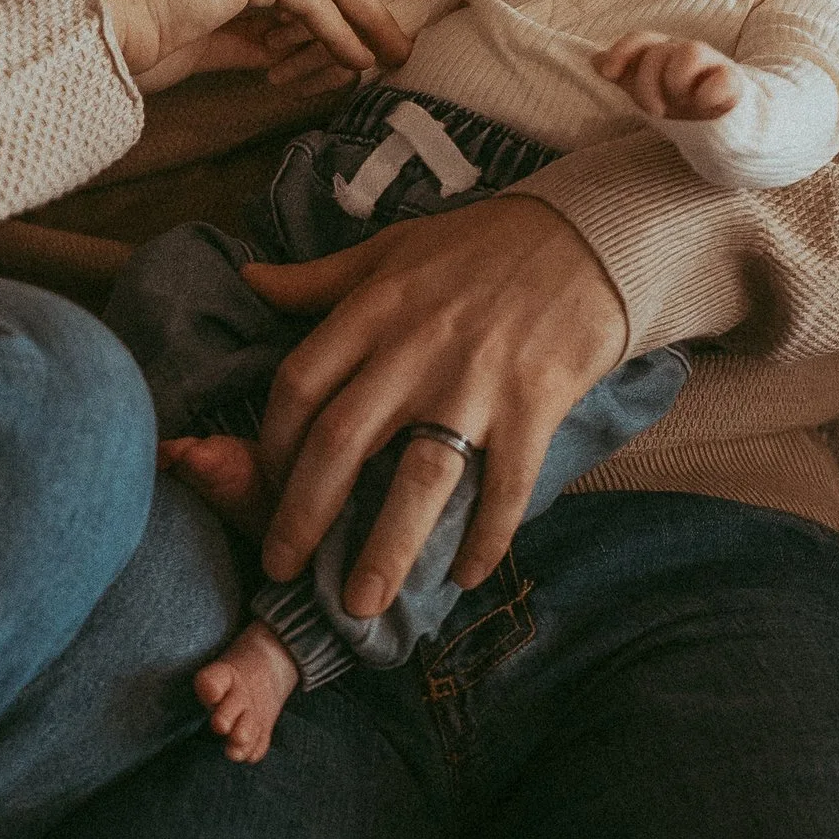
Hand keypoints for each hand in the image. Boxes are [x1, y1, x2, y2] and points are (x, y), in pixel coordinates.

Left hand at [242, 194, 628, 615]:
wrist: (589, 235)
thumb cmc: (482, 244)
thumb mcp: (390, 250)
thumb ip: (319, 278)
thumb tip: (248, 278)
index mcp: (373, 310)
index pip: (298, 386)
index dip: (271, 444)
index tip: (261, 485)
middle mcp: (415, 350)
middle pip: (341, 443)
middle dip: (303, 515)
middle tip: (280, 570)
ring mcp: (476, 382)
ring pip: (417, 478)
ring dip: (385, 548)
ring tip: (360, 604)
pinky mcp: (534, 405)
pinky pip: (505, 485)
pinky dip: (485, 536)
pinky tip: (465, 577)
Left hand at [600, 31, 740, 123]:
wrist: (723, 117)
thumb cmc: (680, 100)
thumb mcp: (647, 89)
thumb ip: (623, 74)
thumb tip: (594, 60)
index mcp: (662, 52)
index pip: (639, 39)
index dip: (621, 52)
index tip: (607, 74)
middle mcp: (684, 51)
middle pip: (657, 53)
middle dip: (648, 86)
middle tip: (655, 111)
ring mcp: (711, 62)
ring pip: (690, 52)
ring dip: (678, 83)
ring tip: (684, 102)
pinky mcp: (733, 79)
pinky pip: (720, 80)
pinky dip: (708, 97)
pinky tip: (706, 106)